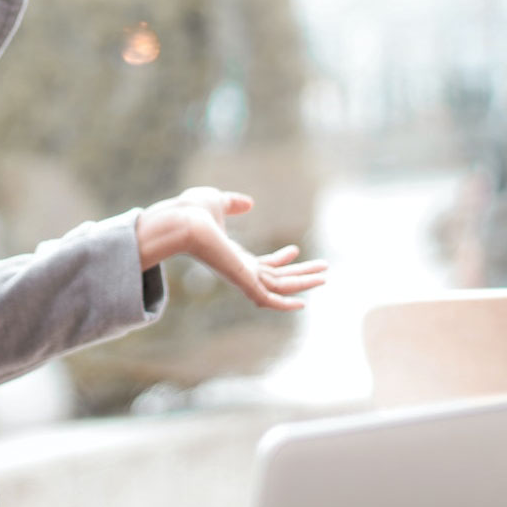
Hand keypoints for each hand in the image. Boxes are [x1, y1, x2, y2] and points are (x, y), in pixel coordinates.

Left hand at [135, 186, 328, 310]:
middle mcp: (238, 270)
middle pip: (277, 278)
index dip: (280, 260)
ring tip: (325, 276)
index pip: (262, 265)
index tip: (295, 249)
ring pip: (279, 286)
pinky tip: (303, 303)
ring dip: (303, 282)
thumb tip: (249, 203)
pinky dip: (284, 304)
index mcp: (232, 256)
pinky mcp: (242, 281)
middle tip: (324, 270)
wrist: (181, 220)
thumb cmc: (192, 211)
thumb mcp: (217, 202)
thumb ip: (233, 203)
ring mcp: (241, 277)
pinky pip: (268, 298)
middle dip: (301, 274)